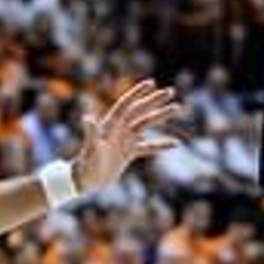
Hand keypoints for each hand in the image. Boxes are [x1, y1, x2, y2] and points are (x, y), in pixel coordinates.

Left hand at [70, 80, 183, 195]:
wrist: (86, 181)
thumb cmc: (86, 164)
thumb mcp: (90, 149)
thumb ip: (91, 133)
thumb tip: (87, 118)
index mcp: (111, 125)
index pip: (126, 105)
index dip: (137, 93)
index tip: (151, 83)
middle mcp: (119, 129)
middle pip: (140, 111)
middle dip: (154, 100)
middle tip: (171, 91)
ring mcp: (125, 140)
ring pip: (146, 124)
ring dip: (161, 116)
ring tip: (177, 108)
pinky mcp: (129, 153)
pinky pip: (149, 146)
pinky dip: (161, 144)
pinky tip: (175, 143)